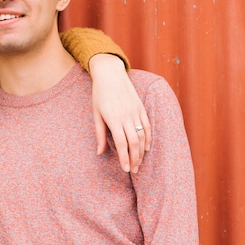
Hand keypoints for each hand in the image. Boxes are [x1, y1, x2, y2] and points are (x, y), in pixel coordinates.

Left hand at [89, 54, 150, 172]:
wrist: (110, 74)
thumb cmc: (99, 94)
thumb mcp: (96, 113)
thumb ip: (99, 134)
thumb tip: (99, 153)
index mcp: (113, 119)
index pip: (121, 144)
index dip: (124, 158)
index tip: (125, 169)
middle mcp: (126, 116)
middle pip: (134, 142)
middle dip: (134, 159)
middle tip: (133, 170)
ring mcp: (135, 111)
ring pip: (142, 136)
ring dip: (141, 151)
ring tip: (139, 163)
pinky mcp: (141, 107)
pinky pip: (147, 125)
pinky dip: (148, 138)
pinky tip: (146, 148)